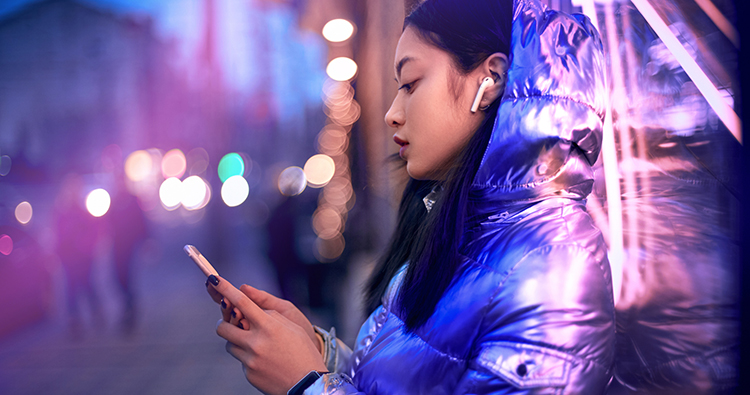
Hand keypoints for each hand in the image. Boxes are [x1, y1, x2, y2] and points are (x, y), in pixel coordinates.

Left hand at [211, 275, 326, 394]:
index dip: (225, 289)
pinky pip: (241, 361)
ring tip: (256, 345)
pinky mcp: (249, 374)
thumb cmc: (304, 352)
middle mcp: (256, 342)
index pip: (242, 302)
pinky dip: (249, 358)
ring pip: (229, 345)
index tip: (214, 279)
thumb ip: (271, 315)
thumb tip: (252, 309)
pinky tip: (266, 362)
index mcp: (269, 327)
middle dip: (224, 323)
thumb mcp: (293, 327)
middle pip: (223, 327)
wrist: (308, 385)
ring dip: (237, 341)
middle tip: (231, 323)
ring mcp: (250, 360)